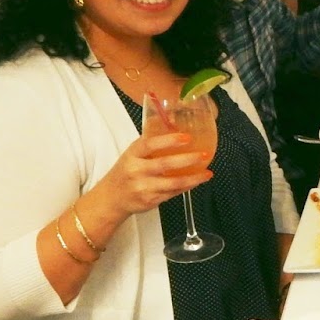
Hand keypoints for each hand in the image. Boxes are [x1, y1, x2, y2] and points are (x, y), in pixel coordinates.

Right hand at [96, 132, 212, 219]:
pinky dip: (187, 186)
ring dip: (193, 178)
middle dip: (187, 159)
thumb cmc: (127, 171)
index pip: (150, 145)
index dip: (169, 140)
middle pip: (164, 164)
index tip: (186, 137)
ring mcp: (143, 187)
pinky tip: (197, 181)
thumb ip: (151, 139)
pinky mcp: (150, 200)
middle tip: (204, 155)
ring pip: (173, 183)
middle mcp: (136, 171)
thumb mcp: (133, 153)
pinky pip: (173, 193)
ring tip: (207, 173)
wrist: (112, 197)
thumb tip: (174, 119)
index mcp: (132, 155)